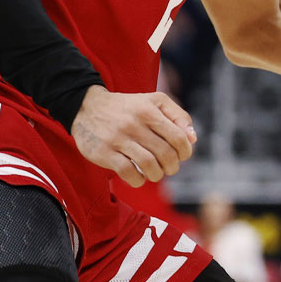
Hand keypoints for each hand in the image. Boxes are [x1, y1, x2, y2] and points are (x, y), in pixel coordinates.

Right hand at [71, 85, 196, 186]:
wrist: (87, 107)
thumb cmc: (128, 107)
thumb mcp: (155, 101)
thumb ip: (178, 116)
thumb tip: (193, 139)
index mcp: (149, 110)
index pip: (178, 137)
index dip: (185, 152)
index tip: (182, 156)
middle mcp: (134, 124)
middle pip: (165, 154)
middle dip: (173, 166)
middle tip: (170, 168)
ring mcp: (118, 139)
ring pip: (148, 165)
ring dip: (157, 175)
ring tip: (156, 173)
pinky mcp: (104, 152)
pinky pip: (128, 172)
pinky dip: (139, 180)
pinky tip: (140, 177)